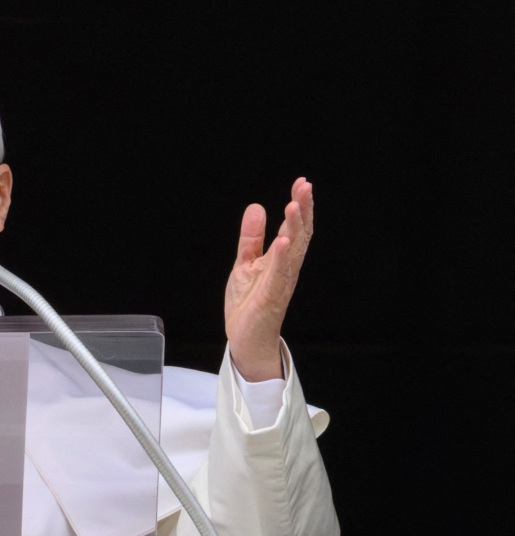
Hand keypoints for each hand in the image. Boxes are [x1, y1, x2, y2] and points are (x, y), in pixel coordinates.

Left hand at [224, 178, 313, 381]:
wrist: (245, 338)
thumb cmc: (250, 303)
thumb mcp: (245, 264)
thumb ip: (251, 238)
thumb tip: (257, 207)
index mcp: (281, 259)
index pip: (295, 228)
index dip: (299, 206)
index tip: (302, 183)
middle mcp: (286, 268)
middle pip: (300, 235)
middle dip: (303, 210)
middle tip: (305, 187)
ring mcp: (280, 282)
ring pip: (293, 252)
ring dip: (294, 228)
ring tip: (294, 205)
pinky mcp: (271, 297)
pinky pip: (279, 275)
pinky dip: (282, 258)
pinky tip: (283, 241)